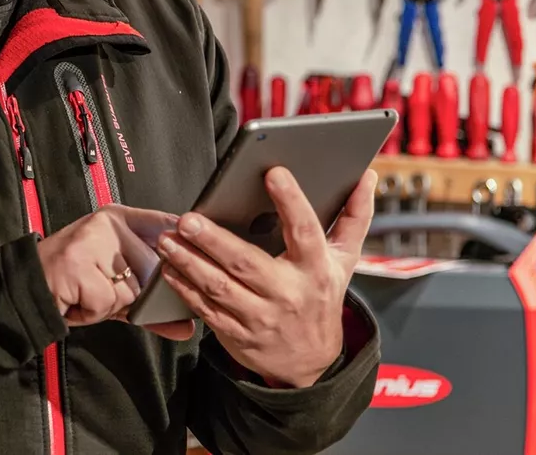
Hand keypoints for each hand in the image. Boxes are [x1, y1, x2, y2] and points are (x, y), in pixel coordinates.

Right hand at [37, 204, 194, 340]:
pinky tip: (77, 298)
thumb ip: (152, 304)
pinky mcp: (78, 262)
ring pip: (131, 289)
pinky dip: (94, 311)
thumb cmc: (73, 286)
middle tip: (103, 288)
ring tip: (88, 293)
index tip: (180, 262)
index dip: (176, 248)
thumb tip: (186, 326)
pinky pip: (108, 301)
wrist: (27, 289)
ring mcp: (92, 240)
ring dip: (110, 304)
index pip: (164, 225)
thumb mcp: (116, 289)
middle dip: (131, 294)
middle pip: (153, 269)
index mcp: (119, 219)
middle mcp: (107, 223)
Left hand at [155, 167, 377, 386]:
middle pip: (247, 264)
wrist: (312, 363)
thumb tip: (367, 175)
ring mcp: (261, 318)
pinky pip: (207, 309)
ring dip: (189, 262)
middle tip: (188, 218)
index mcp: (317, 269)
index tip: (273, 173)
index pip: (305, 231)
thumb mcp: (345, 260)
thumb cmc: (323, 297)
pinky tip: (169, 269)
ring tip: (168, 239)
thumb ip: (355, 216)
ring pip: (219, 288)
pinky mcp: (238, 335)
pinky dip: (185, 288)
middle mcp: (289, 294)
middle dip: (214, 240)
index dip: (291, 201)